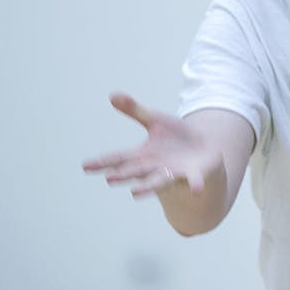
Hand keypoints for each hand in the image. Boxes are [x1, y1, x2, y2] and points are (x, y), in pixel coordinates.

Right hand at [82, 93, 221, 197]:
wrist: (204, 148)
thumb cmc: (175, 136)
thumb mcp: (155, 120)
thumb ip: (135, 111)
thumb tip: (112, 95)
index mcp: (143, 155)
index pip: (119, 158)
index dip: (103, 162)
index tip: (84, 166)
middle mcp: (155, 167)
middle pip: (136, 171)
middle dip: (123, 175)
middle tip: (109, 179)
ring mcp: (174, 172)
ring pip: (159, 180)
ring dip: (148, 188)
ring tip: (134, 194)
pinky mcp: (193, 174)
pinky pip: (194, 180)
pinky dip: (194, 184)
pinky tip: (196, 190)